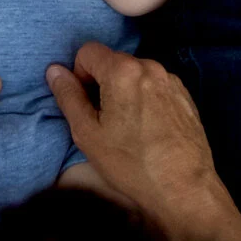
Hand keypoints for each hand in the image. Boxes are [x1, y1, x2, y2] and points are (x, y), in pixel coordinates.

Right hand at [44, 44, 228, 232]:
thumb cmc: (130, 163)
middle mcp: (150, 66)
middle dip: (102, 84)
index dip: (79, 75)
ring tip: (128, 129)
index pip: (88, 51)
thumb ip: (68, 96)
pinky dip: (145, 100)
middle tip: (104, 122)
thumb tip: (54, 70)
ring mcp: (172, 81)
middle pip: (113, 62)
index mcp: (123, 70)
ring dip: (124, 93)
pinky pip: (155, 88)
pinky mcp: (185, 96)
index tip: (86, 105)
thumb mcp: (87, 133)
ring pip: (135, 75)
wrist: (184, 189)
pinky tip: (149, 131)